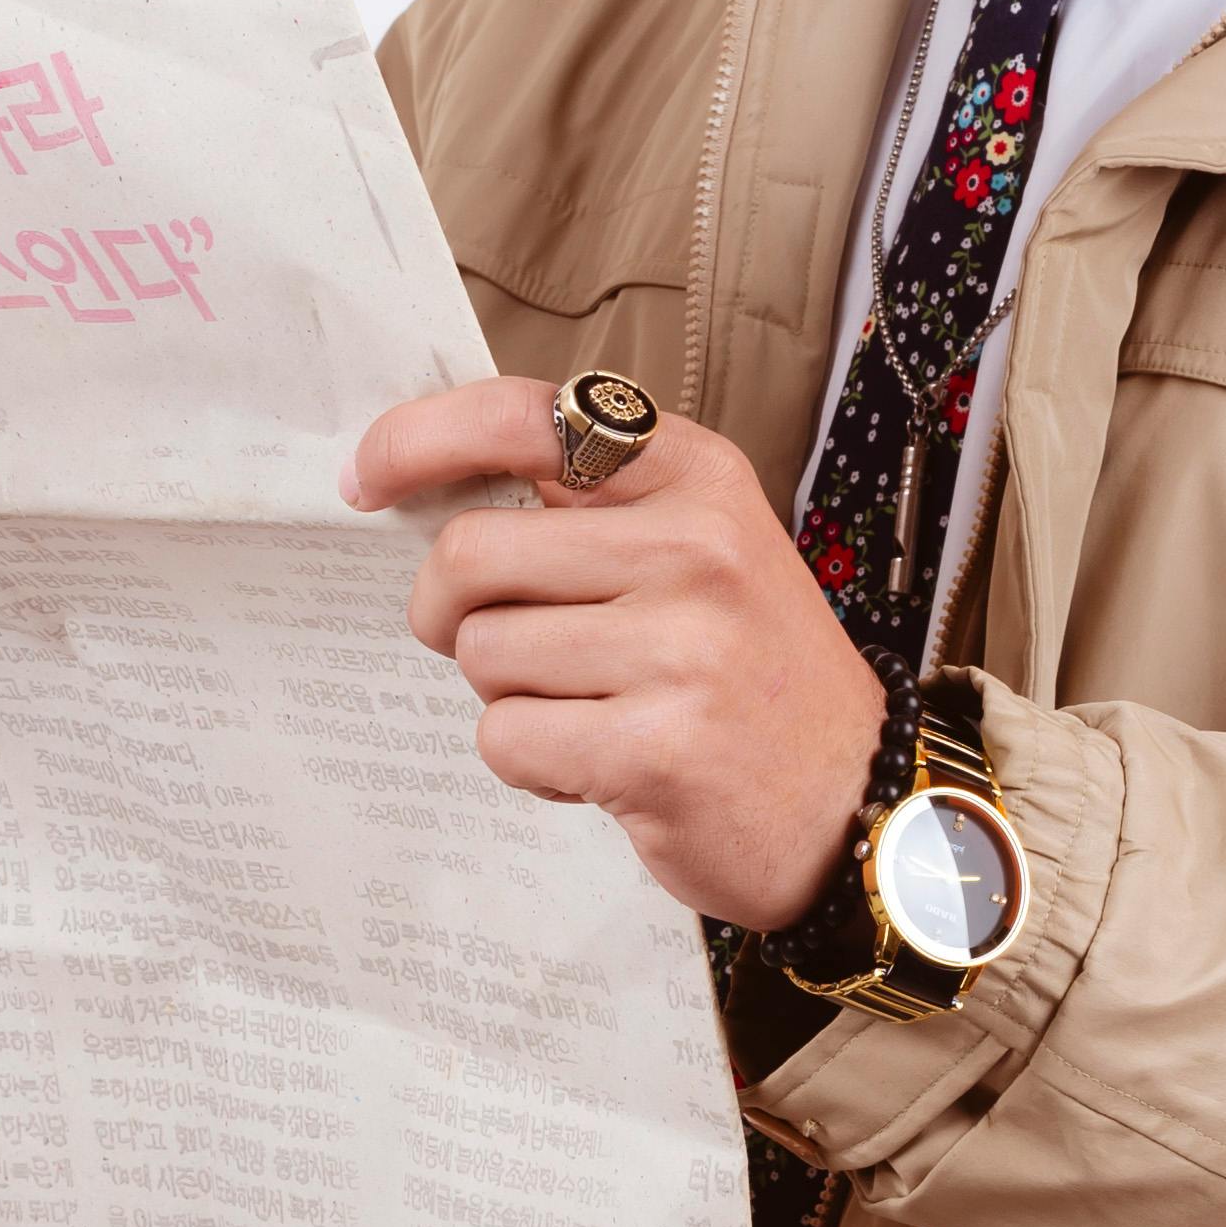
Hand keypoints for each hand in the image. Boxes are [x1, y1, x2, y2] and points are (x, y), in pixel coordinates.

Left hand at [350, 378, 882, 928]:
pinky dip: (533, 765)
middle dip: (450, 612)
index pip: (522, 418)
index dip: (418, 440)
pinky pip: (508, 740)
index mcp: (696, 478)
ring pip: (482, 656)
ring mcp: (681, 649)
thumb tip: (429, 500)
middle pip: (470, 554)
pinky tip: (602, 766)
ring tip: (591, 714)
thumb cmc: (753, 678)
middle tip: (500, 647)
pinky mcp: (657, 748)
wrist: (859, 808)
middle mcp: (695, 548)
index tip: (366, 479)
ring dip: (509, 698)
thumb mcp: (705, 552)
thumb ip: (592, 513)